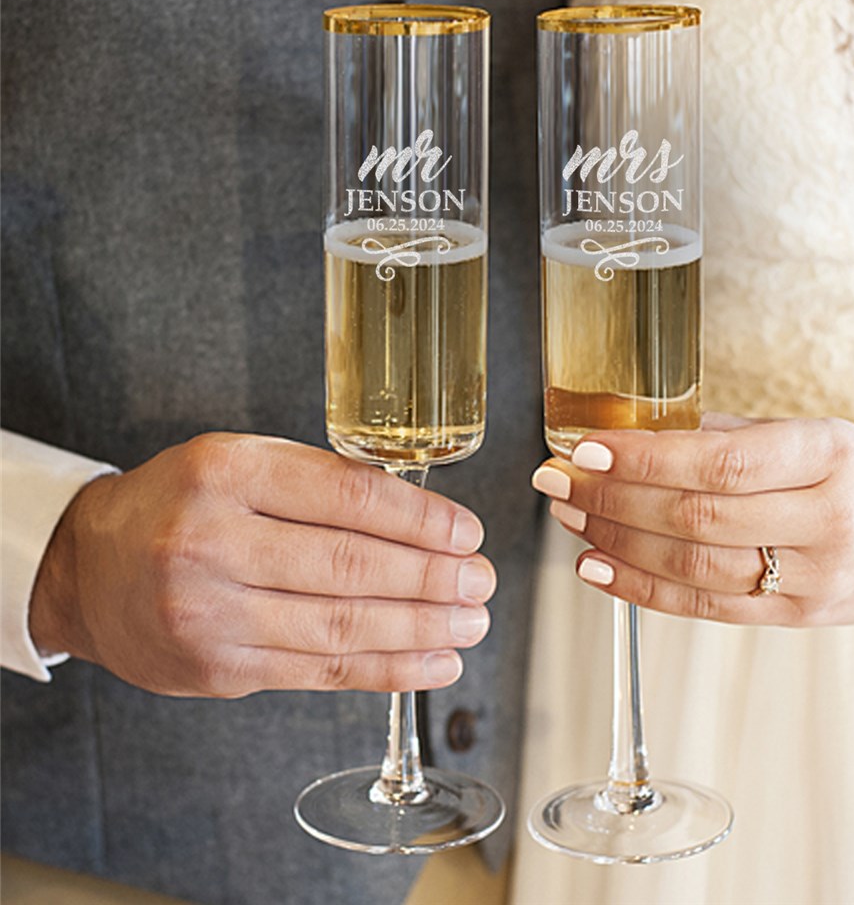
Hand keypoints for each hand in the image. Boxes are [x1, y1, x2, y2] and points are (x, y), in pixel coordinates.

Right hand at [29, 434, 494, 695]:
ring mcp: (212, 614)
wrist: (89, 570)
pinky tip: (433, 663)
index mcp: (227, 474)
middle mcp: (213, 542)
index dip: (419, 519)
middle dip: (432, 578)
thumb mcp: (239, 463)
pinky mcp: (220, 669)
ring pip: (342, 625)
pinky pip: (319, 671)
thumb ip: (318, 482)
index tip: (466, 532)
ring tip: (472, 623)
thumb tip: (419, 516)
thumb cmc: (180, 504)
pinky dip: (386, 669)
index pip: (347, 497)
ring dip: (422, 629)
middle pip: (351, 566)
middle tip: (482, 581)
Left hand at [531, 415, 853, 625]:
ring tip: (570, 521)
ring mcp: (816, 580)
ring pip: (694, 568)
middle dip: (611, 500)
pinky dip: (644, 589)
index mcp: (830, 455)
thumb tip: (633, 435)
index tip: (586, 450)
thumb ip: (728, 434)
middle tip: (556, 482)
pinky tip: (599, 568)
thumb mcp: (814, 430)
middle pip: (696, 518)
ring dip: (617, 543)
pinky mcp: (800, 619)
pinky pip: (708, 608)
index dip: (643, 461)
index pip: (719, 463)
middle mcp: (826, 521)